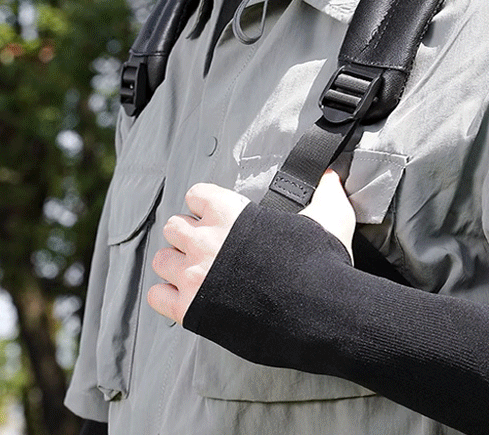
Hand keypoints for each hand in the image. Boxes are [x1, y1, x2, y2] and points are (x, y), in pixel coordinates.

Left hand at [147, 170, 356, 324]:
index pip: (196, 195)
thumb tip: (331, 176)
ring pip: (161, 260)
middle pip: (174, 227)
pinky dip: (167, 297)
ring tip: (193, 272)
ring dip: (175, 265)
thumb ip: (325, 193)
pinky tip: (185, 298)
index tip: (215, 216)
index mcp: (230, 212)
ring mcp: (195, 275)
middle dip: (187, 235)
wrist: (318, 312)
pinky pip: (157, 297)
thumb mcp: (329, 217)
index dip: (205, 205)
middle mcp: (206, 240)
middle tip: (205, 247)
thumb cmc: (319, 264)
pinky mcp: (192, 310)